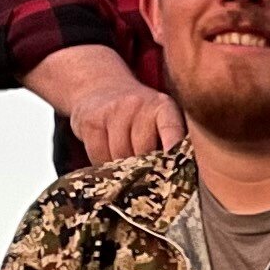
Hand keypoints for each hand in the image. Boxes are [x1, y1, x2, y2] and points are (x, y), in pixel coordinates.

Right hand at [25, 44, 184, 162]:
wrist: (101, 88)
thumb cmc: (138, 117)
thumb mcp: (160, 121)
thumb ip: (171, 145)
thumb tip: (176, 180)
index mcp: (163, 107)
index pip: (171, 129)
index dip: (173, 148)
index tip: (176, 168)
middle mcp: (138, 105)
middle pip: (143, 152)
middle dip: (146, 170)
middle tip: (146, 176)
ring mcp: (113, 112)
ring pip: (120, 157)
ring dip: (122, 169)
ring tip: (126, 163)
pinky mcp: (92, 122)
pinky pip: (99, 157)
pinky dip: (103, 164)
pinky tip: (107, 154)